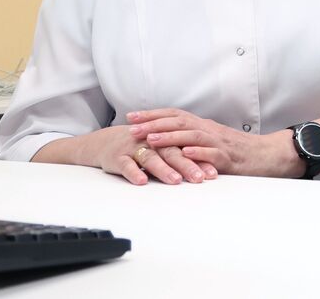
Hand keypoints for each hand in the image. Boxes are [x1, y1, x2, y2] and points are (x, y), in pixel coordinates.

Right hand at [73, 124, 216, 185]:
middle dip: (187, 165)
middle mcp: (152, 141)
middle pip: (171, 152)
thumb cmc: (141, 147)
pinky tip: (142, 182)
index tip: (212, 174)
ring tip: (175, 181)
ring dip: (163, 169)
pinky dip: (134, 172)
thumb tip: (206, 170)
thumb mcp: (161, 149)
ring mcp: (134, 148)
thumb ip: (180, 157)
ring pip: (151, 158)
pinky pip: (126, 165)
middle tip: (199, 178)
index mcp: (165, 139)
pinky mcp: (117, 157)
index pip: (186, 149)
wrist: (107, 141)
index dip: (199, 160)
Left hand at [128, 109, 297, 177]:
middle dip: (154, 124)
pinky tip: (185, 154)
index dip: (153, 115)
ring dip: (171, 136)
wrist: (268, 155)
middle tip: (132, 127)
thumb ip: (194, 139)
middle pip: (179, 122)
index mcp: (204, 126)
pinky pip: (213, 153)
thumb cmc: (239, 151)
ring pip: (192, 135)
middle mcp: (209, 130)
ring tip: (152, 139)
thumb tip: (169, 140)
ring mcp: (219, 143)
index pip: (175, 115)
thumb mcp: (213, 141)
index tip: (132, 116)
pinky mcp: (229, 158)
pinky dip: (198, 153)